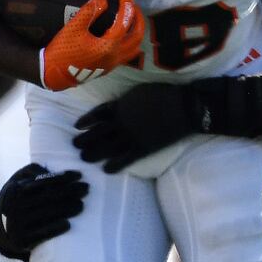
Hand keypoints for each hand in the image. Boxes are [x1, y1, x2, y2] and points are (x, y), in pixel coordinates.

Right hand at [0, 163, 88, 261]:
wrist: (3, 229)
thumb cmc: (20, 199)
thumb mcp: (19, 182)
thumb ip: (33, 172)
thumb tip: (51, 170)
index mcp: (16, 190)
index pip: (44, 182)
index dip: (63, 177)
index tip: (79, 175)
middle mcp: (15, 206)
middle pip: (49, 197)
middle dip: (70, 191)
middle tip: (86, 188)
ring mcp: (17, 224)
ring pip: (48, 214)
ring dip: (68, 208)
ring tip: (81, 205)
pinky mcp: (22, 240)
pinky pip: (42, 234)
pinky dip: (55, 228)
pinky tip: (68, 224)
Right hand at [39, 0, 144, 90]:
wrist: (54, 74)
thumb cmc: (63, 50)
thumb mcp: (73, 28)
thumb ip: (89, 12)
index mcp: (108, 46)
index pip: (124, 22)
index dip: (127, 5)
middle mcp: (115, 56)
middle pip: (137, 36)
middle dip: (138, 18)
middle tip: (132, 5)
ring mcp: (114, 63)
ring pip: (135, 47)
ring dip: (136, 31)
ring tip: (131, 18)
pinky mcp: (109, 67)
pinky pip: (128, 53)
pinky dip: (130, 41)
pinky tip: (122, 33)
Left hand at [74, 75, 261, 173]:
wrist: (185, 107)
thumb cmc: (166, 94)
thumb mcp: (142, 90)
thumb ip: (127, 99)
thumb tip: (117, 104)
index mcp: (121, 105)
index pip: (97, 114)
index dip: (86, 121)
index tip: (77, 126)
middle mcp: (122, 121)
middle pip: (98, 132)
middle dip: (85, 139)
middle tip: (75, 146)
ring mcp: (132, 136)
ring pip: (107, 146)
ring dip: (94, 153)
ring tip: (84, 158)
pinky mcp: (144, 148)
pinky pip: (126, 158)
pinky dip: (114, 165)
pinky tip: (106, 170)